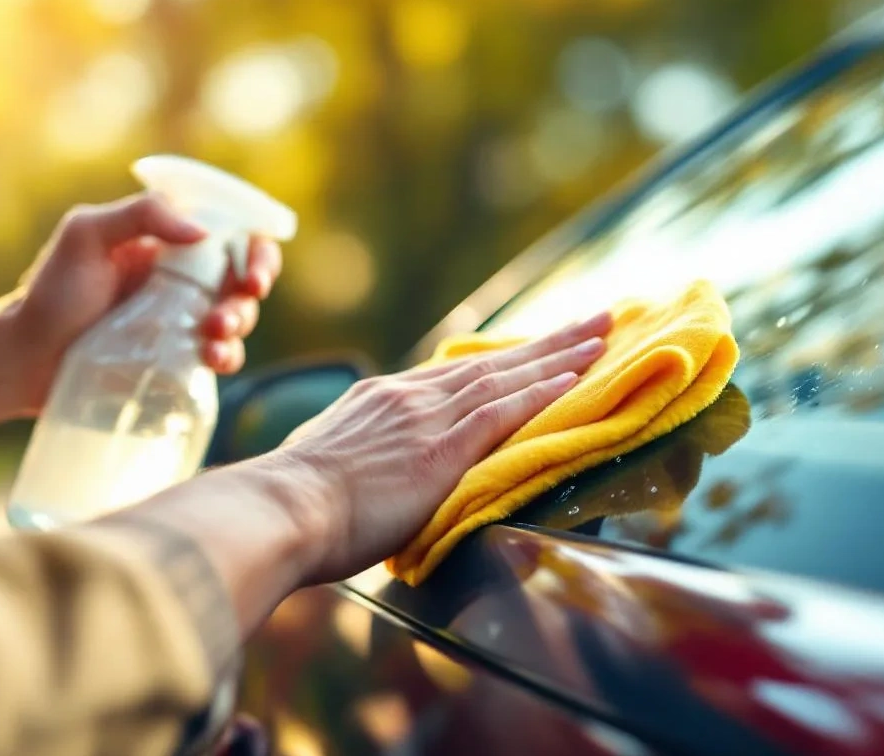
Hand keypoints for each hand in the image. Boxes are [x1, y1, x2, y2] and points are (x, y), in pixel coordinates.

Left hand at [9, 193, 283, 409]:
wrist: (27, 358)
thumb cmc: (51, 291)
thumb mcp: (85, 235)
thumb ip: (140, 216)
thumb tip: (203, 232)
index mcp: (171, 243)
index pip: (233, 235)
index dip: (257, 252)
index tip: (251, 275)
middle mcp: (185, 279)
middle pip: (244, 279)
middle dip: (248, 295)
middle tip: (225, 315)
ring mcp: (185, 321)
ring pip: (239, 318)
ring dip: (238, 326)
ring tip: (211, 337)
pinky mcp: (181, 359)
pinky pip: (222, 355)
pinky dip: (228, 357)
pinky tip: (210, 360)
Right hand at [273, 312, 612, 583]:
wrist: (282, 509)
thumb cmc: (294, 506)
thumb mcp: (325, 466)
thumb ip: (355, 460)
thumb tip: (360, 474)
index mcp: (380, 400)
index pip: (454, 375)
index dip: (501, 361)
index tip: (535, 349)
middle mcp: (408, 398)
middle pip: (490, 363)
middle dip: (547, 343)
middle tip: (594, 321)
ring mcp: (426, 419)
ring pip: (504, 378)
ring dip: (559, 356)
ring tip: (602, 336)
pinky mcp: (441, 449)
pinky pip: (502, 411)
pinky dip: (541, 391)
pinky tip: (575, 377)